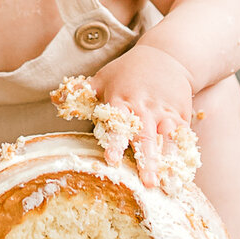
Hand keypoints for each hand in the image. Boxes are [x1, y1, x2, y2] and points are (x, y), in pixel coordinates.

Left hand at [94, 44, 195, 181]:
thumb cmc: (129, 70)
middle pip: (146, 137)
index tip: (113, 160)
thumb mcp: (103, 77)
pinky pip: (183, 137)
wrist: (167, 55)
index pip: (118, 124)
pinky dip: (182, 155)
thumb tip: (57, 98)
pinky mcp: (182, 114)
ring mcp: (166, 111)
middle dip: (148, 161)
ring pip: (168, 139)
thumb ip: (82, 91)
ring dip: (168, 161)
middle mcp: (145, 108)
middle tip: (147, 183)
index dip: (116, 143)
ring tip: (168, 183)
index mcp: (122, 100)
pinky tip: (182, 173)